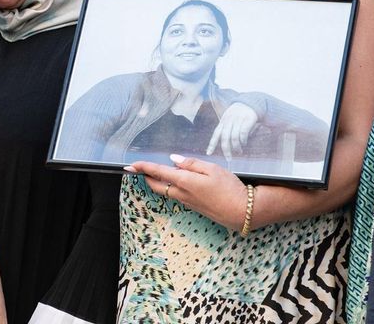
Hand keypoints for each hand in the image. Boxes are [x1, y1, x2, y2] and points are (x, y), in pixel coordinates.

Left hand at [125, 154, 247, 230]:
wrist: (242, 212)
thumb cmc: (229, 188)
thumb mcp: (212, 169)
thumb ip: (191, 164)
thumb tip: (174, 160)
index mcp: (185, 182)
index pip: (158, 173)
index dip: (143, 168)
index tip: (131, 166)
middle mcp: (182, 194)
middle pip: (157, 186)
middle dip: (146, 177)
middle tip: (139, 169)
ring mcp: (188, 202)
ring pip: (166, 191)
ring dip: (159, 182)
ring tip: (157, 171)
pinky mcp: (194, 207)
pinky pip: (177, 195)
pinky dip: (171, 187)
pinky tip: (178, 180)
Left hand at [207, 102, 257, 156]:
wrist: (250, 102)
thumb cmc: (239, 114)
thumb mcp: (229, 120)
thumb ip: (226, 130)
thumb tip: (226, 146)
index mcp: (223, 121)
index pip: (216, 134)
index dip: (212, 144)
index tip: (208, 153)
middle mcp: (229, 120)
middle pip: (225, 137)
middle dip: (226, 150)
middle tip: (229, 159)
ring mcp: (238, 119)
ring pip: (234, 137)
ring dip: (236, 147)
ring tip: (239, 151)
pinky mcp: (247, 119)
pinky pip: (243, 133)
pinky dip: (243, 140)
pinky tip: (244, 143)